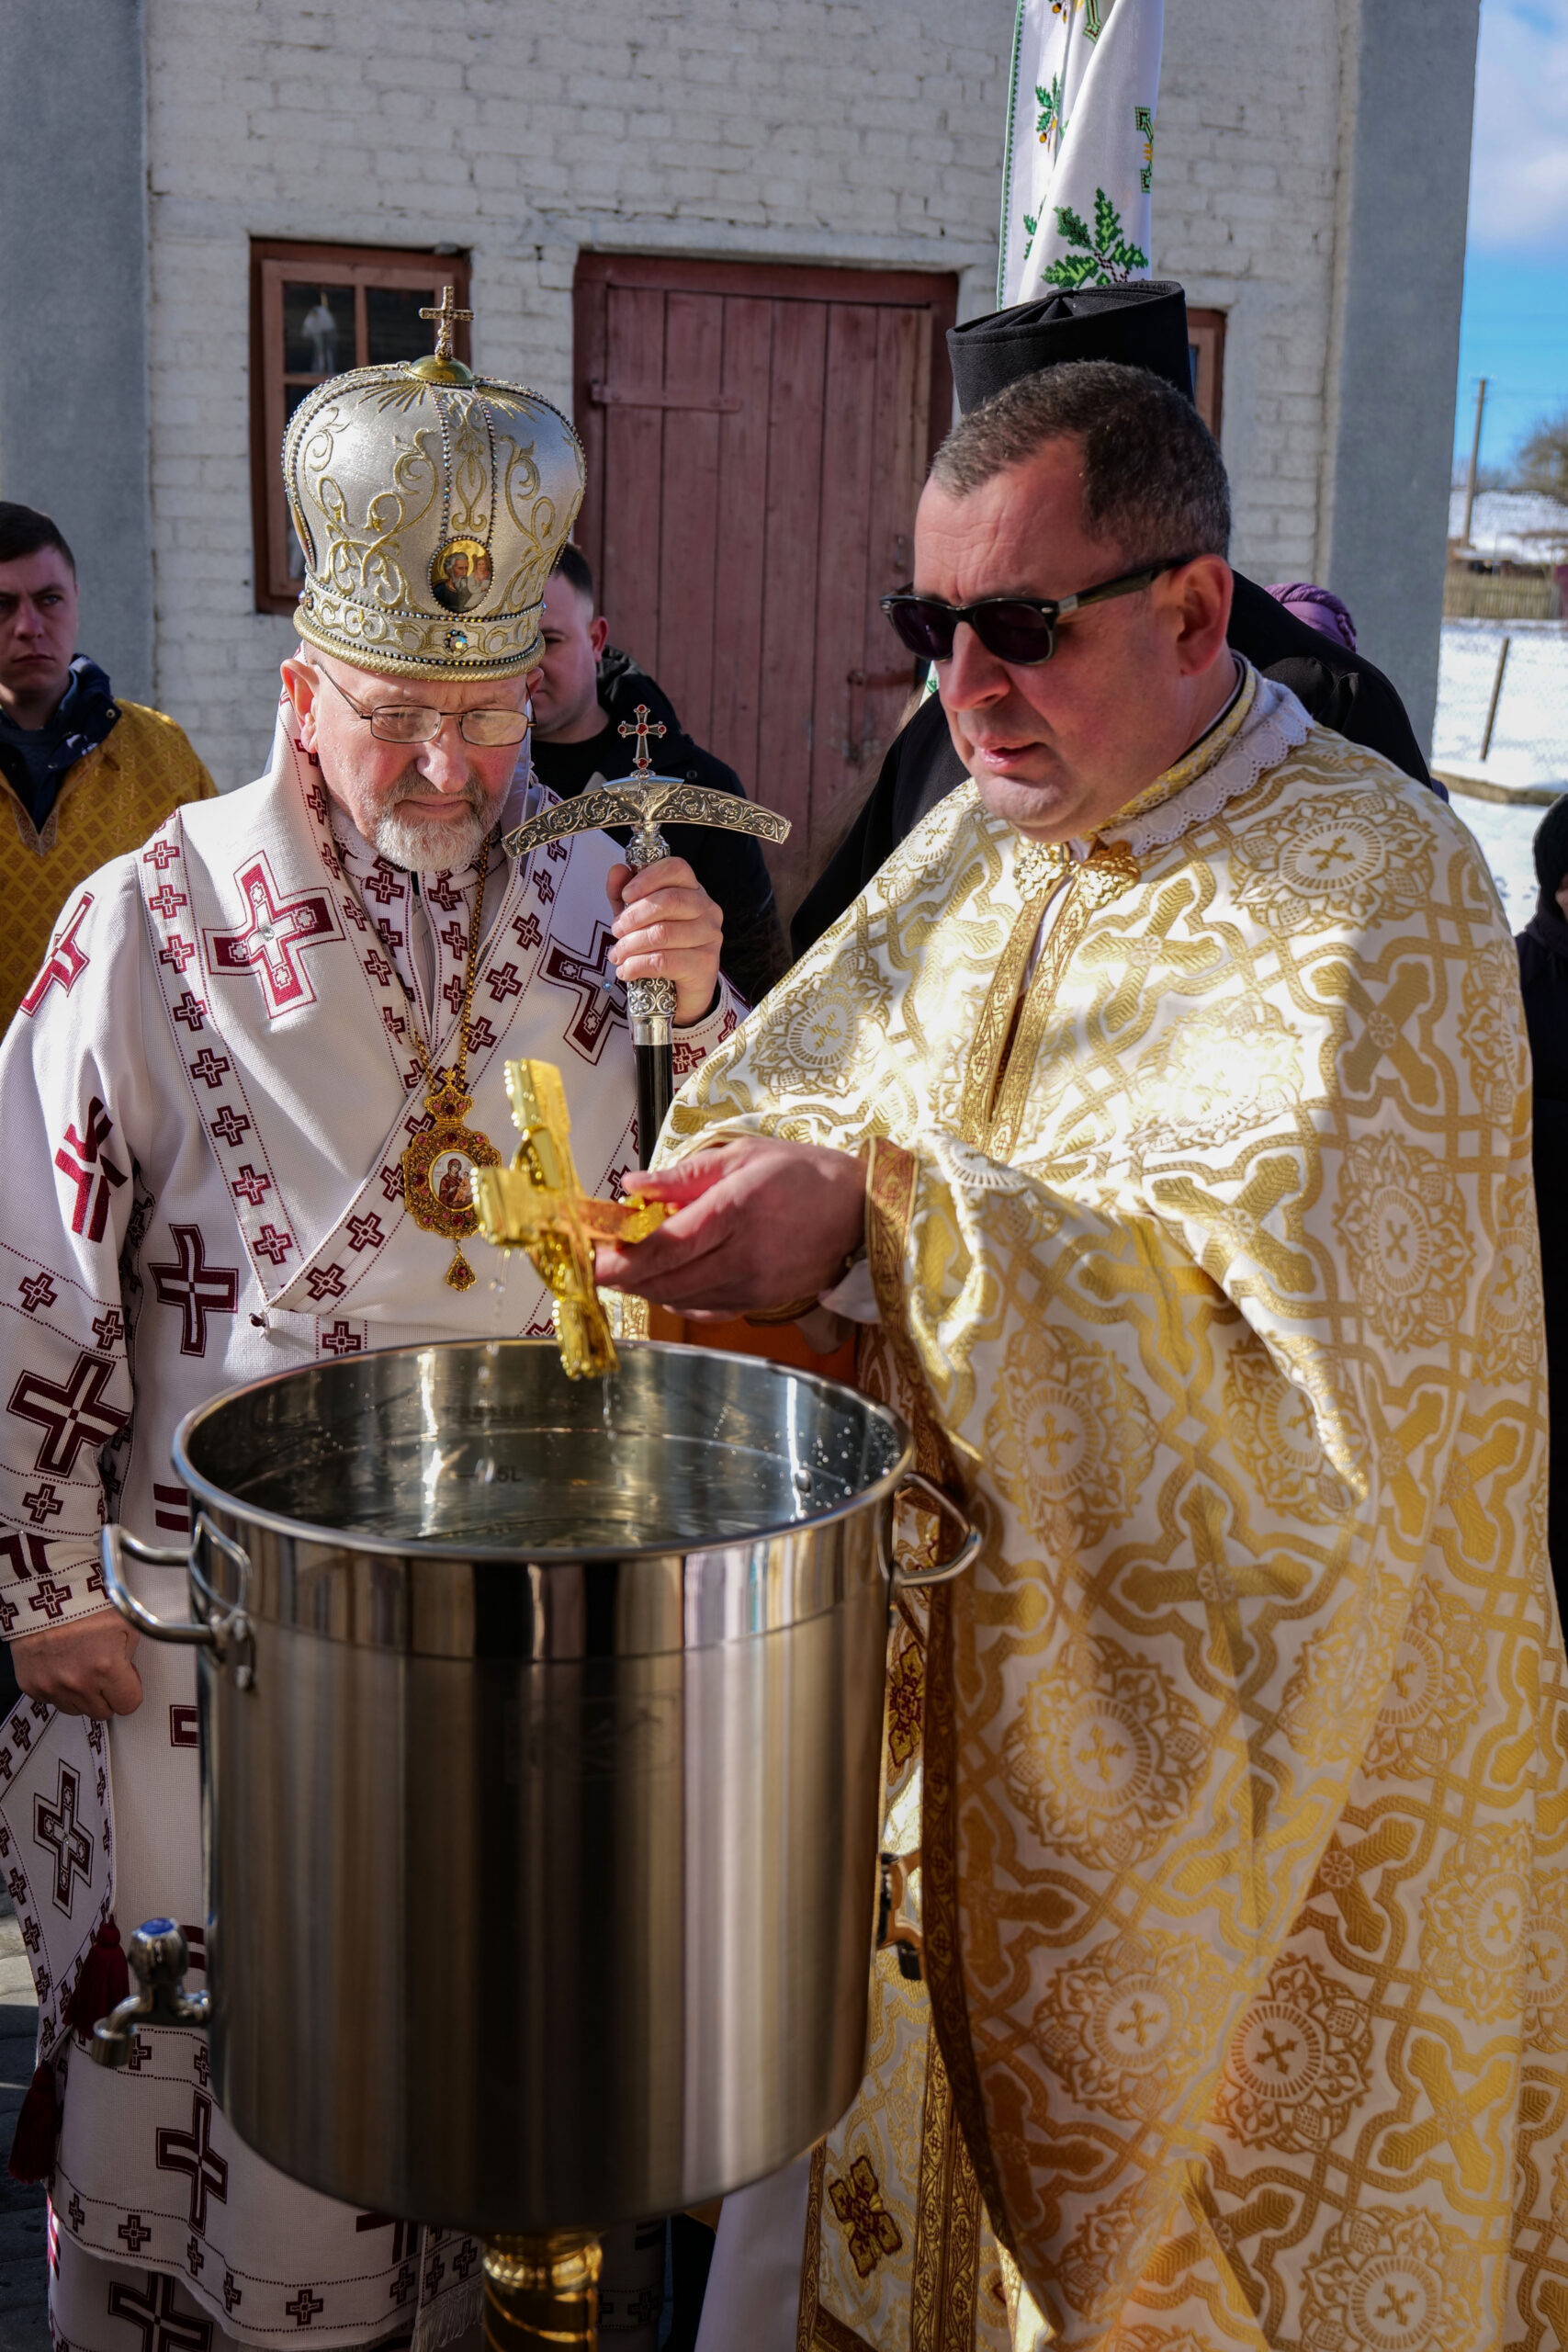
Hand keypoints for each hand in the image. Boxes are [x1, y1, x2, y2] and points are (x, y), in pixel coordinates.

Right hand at [10, 1610, 142, 1718]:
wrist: (45, 1592)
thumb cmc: (86, 1601)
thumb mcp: (125, 1624)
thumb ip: (130, 1657)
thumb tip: (127, 1675)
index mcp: (106, 1667)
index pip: (128, 1705)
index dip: (128, 1692)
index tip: (125, 1682)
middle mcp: (78, 1682)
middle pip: (102, 1712)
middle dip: (106, 1695)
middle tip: (102, 1671)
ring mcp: (52, 1686)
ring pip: (76, 1709)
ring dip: (81, 1694)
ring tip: (79, 1664)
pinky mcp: (31, 1685)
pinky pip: (52, 1700)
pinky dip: (58, 1688)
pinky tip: (61, 1664)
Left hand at [596, 1135, 866, 1315]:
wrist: (857, 1211)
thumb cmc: (801, 1174)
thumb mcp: (741, 1156)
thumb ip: (683, 1176)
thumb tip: (632, 1185)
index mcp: (736, 1210)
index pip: (667, 1245)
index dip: (624, 1258)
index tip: (593, 1257)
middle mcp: (744, 1256)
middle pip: (667, 1279)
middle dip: (625, 1277)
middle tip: (596, 1264)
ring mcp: (753, 1286)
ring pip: (682, 1299)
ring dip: (648, 1288)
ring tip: (628, 1268)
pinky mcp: (759, 1303)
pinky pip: (704, 1310)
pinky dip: (677, 1299)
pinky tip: (666, 1282)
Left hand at [608, 859, 722, 1026]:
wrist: (680, 994)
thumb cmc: (660, 949)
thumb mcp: (637, 919)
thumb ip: (625, 895)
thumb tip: (617, 871)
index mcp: (693, 891)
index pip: (676, 869)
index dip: (648, 878)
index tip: (626, 895)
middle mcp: (708, 909)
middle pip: (669, 900)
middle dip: (633, 917)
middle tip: (616, 932)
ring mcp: (711, 936)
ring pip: (663, 933)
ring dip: (631, 945)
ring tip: (617, 955)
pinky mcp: (707, 964)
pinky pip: (665, 961)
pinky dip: (638, 966)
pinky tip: (626, 971)